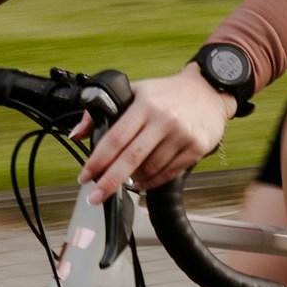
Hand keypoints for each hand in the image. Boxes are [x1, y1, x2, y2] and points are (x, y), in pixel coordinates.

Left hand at [79, 67, 235, 203]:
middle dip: (109, 182)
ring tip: (126, 180)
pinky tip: (143, 182)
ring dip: (133, 181)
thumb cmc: (167, 93)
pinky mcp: (196, 148)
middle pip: (131, 158)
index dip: (97, 160)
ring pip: (150, 169)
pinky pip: (168, 173)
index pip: (116, 137)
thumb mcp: (135, 91)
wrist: (208, 90)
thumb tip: (78, 135)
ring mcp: (181, 134)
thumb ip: (102, 111)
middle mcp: (163, 119)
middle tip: (95, 197)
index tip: (84, 176)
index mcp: (145, 104)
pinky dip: (152, 182)